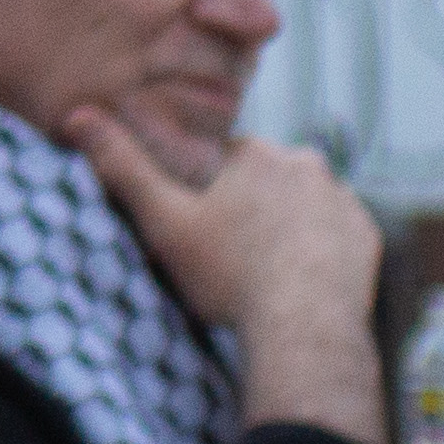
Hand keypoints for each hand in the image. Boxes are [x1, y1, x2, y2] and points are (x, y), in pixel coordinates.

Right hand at [67, 106, 387, 439]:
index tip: (200, 231)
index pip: (221, 162)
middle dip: (247, 208)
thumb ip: (122, 168)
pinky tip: (299, 280)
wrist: (304, 328)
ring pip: (301, 205)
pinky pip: (336, 233)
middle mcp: (306, 163)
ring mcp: (343, 200)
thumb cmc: (230, 276)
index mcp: (255, 154)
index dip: (205, 197)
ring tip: (263, 273)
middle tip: (229, 257)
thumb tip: (77, 116)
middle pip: (264, 180)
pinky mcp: (367, 236)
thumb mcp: (165, 223)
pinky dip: (319, 250)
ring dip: (284, 227)